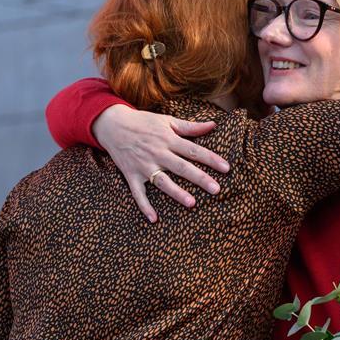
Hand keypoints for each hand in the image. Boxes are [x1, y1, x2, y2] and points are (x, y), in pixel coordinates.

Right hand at [92, 104, 229, 222]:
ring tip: (192, 203)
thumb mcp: (167, 120)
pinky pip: (138, 193)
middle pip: (182, 167)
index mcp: (168, 139)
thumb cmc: (143, 122)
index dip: (211, 159)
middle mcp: (158, 153)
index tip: (226, 168)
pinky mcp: (131, 175)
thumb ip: (190, 127)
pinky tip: (154, 219)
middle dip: (199, 178)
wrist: (113, 124)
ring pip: (163, 181)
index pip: (194, 150)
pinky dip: (144, 206)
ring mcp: (144, 165)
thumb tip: (213, 125)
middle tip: (216, 189)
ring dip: (176, 192)